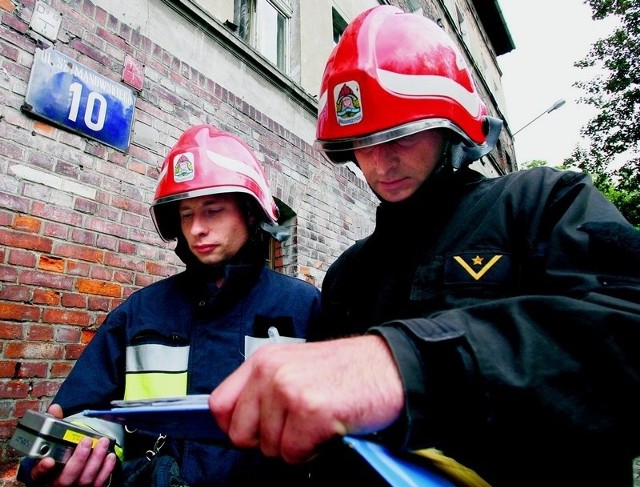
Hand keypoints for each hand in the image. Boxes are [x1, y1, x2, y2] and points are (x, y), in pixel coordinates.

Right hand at [29, 404, 116, 486]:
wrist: (64, 477)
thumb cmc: (58, 457)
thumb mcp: (51, 444)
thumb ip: (53, 426)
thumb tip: (55, 408)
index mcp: (42, 474)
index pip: (38, 474)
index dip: (42, 469)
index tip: (48, 461)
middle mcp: (56, 484)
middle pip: (66, 478)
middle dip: (79, 459)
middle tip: (87, 441)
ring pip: (84, 480)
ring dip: (96, 461)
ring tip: (103, 442)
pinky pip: (98, 484)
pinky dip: (106, 470)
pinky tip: (110, 457)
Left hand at [209, 335, 403, 463]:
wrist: (391, 367)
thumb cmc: (347, 372)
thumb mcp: (296, 368)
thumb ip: (264, 390)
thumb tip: (238, 425)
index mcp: (264, 360)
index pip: (219, 405)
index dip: (236, 427)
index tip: (254, 432)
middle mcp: (271, 372)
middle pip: (241, 434)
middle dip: (270, 440)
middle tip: (299, 425)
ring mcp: (290, 390)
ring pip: (270, 448)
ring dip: (297, 445)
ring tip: (320, 421)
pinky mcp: (311, 410)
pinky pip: (295, 454)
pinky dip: (314, 450)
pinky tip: (330, 428)